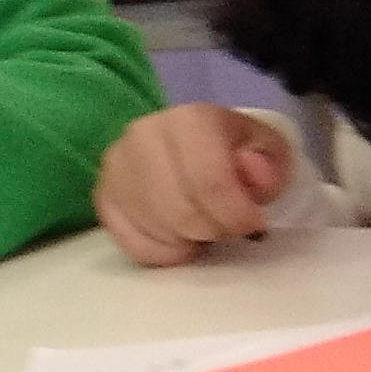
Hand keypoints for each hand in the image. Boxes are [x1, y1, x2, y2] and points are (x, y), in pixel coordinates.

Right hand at [93, 105, 299, 267]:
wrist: (190, 147)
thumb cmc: (232, 151)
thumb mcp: (266, 149)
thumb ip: (268, 163)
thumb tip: (253, 178)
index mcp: (189, 120)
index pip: (209, 181)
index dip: (235, 214)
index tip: (253, 225)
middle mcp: (142, 138)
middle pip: (182, 212)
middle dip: (214, 229)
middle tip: (227, 226)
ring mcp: (115, 169)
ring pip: (158, 232)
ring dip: (189, 239)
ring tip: (202, 225)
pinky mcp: (102, 197)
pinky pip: (134, 246)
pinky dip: (163, 252)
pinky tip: (177, 235)